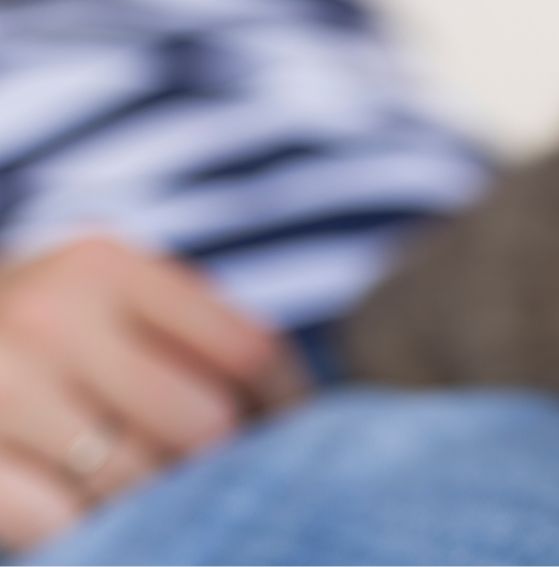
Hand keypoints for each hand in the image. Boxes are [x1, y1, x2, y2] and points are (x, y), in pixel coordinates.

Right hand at [0, 236, 305, 548]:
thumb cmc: (37, 339)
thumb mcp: (103, 303)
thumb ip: (189, 334)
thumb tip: (293, 422)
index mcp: (105, 265)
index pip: (247, 350)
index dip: (284, 409)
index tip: (288, 440)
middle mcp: (50, 313)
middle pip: (203, 422)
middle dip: (213, 462)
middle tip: (203, 475)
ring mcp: (1, 383)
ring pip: (136, 479)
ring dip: (149, 501)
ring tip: (138, 490)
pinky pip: (61, 522)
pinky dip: (80, 530)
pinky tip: (75, 511)